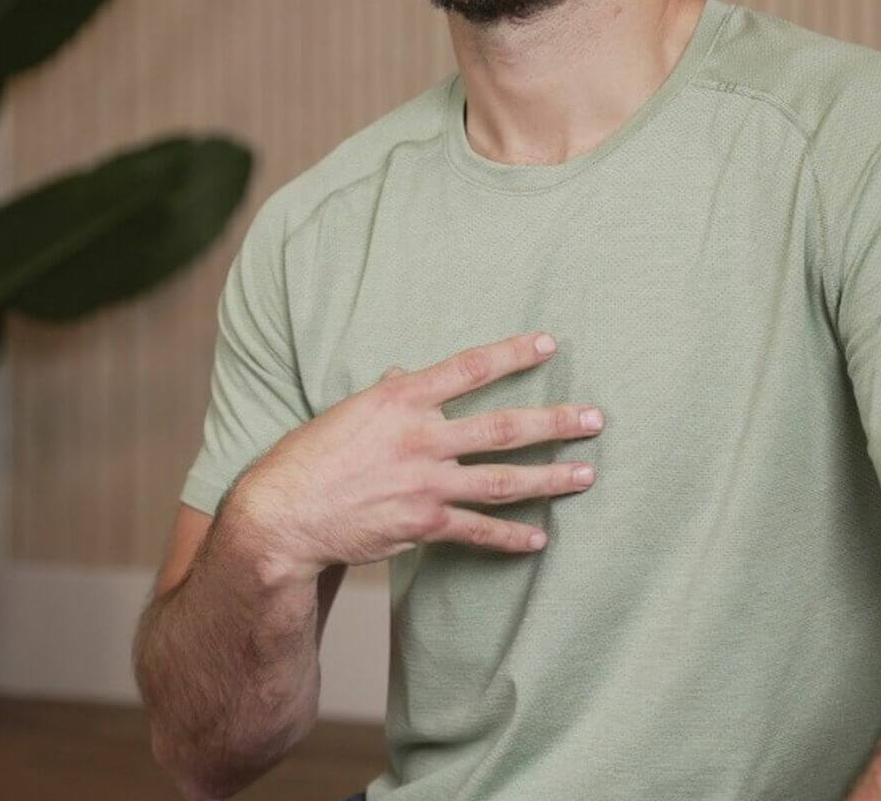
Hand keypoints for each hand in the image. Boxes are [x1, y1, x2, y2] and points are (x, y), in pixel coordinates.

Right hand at [228, 332, 604, 582]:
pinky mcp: (423, 524)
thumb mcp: (348, 411)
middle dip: (555, 422)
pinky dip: (511, 536)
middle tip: (595, 418)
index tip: (548, 343)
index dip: (512, 354)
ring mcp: (426, 482)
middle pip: (504, 427)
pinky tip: (540, 538)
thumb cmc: (310, 457)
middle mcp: (421, 437)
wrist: (285, 514)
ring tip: (587, 473)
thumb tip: (404, 374)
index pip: (469, 368)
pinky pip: (479, 531)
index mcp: (401, 399)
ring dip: (551, 478)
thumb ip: (387, 394)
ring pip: (504, 480)